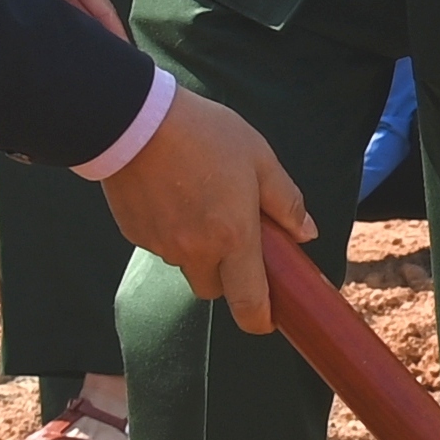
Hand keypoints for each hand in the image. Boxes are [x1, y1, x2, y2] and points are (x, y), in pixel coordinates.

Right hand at [99, 85, 308, 332]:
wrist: (134, 120)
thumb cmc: (204, 134)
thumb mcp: (259, 158)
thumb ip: (284, 202)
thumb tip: (306, 233)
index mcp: (233, 237)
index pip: (249, 303)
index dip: (260, 320)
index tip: (268, 319)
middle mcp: (195, 250)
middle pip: (214, 289)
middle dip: (228, 275)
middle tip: (234, 236)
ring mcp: (161, 245)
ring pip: (186, 264)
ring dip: (197, 249)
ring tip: (199, 199)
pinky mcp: (134, 233)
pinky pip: (160, 245)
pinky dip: (170, 231)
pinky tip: (172, 194)